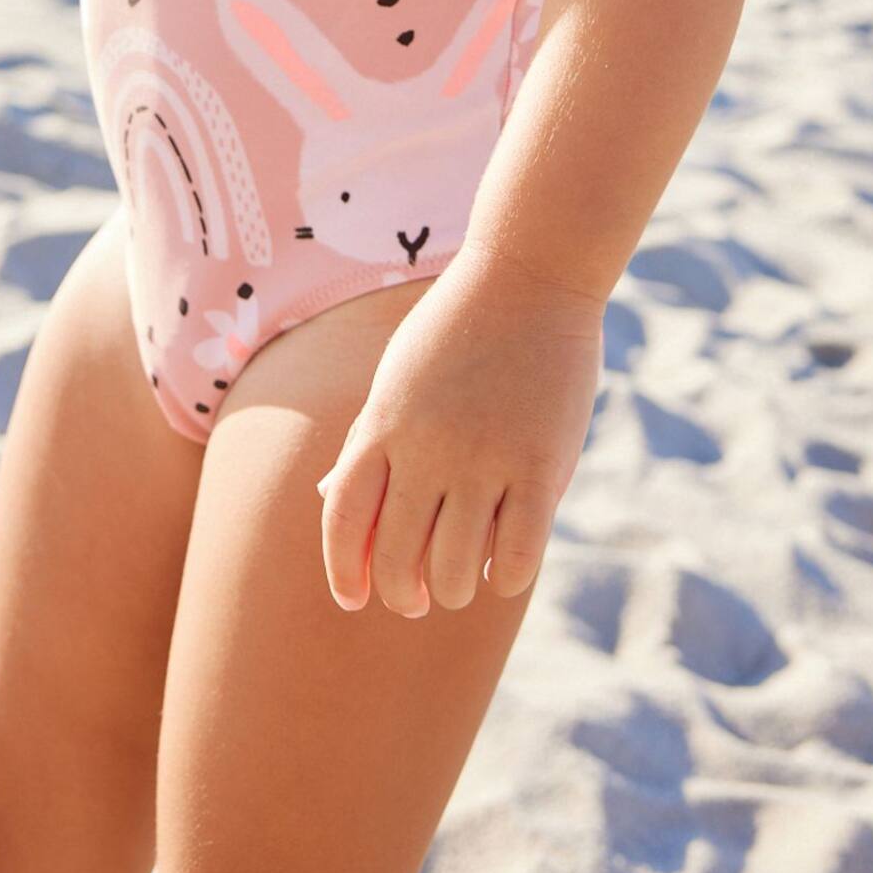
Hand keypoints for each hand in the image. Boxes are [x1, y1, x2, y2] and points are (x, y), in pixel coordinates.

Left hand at [314, 259, 604, 615]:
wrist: (529, 273)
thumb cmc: (458, 327)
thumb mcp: (398, 376)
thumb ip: (371, 438)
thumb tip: (331, 497)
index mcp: (383, 422)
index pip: (343, 519)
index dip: (343, 571)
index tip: (354, 599)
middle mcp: (426, 446)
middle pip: (397, 557)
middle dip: (402, 593)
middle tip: (415, 599)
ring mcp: (484, 458)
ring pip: (454, 571)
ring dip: (452, 591)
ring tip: (458, 583)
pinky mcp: (541, 466)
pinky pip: (515, 556)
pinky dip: (503, 578)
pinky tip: (501, 568)